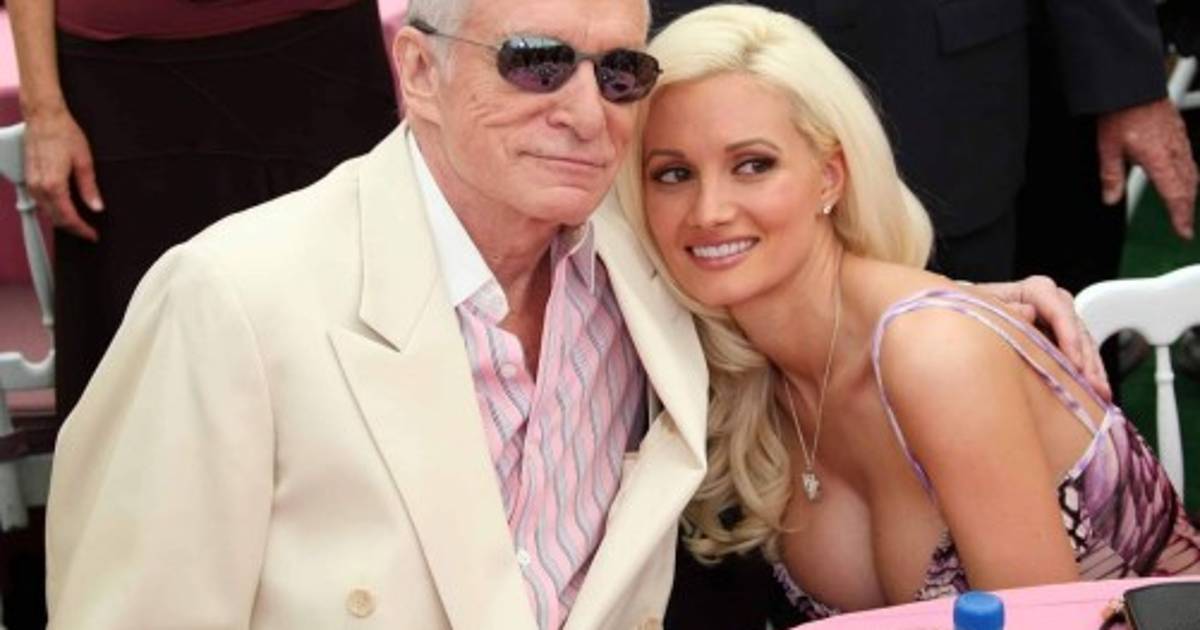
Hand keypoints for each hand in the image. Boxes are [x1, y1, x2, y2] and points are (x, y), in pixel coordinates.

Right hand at [24, 106, 103, 240]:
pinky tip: (64, 208)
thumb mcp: (84, 161)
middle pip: (55, 219)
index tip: (92, 235)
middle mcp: (39, 187)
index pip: (68, 217)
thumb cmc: (63, 134)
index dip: (82, 229)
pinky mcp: (29, 178)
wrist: (44, 118)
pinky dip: (52, 209)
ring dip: (62, 220)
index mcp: (54, 185)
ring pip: (46, 212)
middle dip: (73, 228)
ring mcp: (31, 182)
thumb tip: (96, 206)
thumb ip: (89, 187)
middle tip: (88, 231)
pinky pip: (40, 202)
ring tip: (79, 222)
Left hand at [970, 276, 1110, 400]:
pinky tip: (1098, 392)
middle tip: (1091, 384)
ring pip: (1084, 342)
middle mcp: (1051, 303)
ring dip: (1093, 369)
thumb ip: (1004, 309)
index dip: (1068, 334)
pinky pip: (1082, 354)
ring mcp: (1059, 321)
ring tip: (1100, 393)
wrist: (968, 321)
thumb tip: (1028, 312)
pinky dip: (1090, 373)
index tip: (1073, 361)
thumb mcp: (981, 308)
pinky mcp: (1062, 338)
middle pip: (1076, 326)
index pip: (1057, 308)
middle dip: (1085, 357)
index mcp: (1032, 290)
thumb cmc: (972, 312)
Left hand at [1097, 99, 1196, 239]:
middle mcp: (1175, 151)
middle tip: (1184, 226)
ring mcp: (1180, 141)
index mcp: (1159, 159)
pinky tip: (1185, 178)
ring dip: (1189, 192)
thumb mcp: (1108, 147)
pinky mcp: (1179, 132)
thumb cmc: (1120, 113)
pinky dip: (1189, 175)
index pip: (1175, 195)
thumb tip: (1111, 199)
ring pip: (1192, 172)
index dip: (1180, 216)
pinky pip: (1189, 159)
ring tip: (1184, 208)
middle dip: (1187, 208)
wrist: (1133, 85)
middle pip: (1188, 187)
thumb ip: (1111, 176)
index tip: (1184, 232)